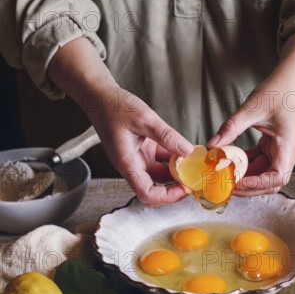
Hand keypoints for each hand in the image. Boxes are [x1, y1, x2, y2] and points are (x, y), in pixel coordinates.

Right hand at [47, 38, 193, 204]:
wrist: (101, 96)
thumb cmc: (114, 107)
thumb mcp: (144, 119)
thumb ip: (166, 136)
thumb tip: (187, 150)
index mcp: (127, 163)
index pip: (146, 193)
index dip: (166, 196)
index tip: (183, 189)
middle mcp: (132, 164)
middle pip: (155, 188)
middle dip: (174, 188)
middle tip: (193, 180)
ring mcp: (138, 158)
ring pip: (160, 174)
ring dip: (176, 173)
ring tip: (193, 166)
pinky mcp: (144, 150)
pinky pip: (161, 160)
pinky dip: (174, 158)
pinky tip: (186, 151)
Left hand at [209, 79, 294, 195]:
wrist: (294, 80)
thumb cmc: (280, 91)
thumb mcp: (252, 108)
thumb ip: (231, 127)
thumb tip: (213, 144)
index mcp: (289, 146)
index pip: (278, 177)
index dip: (259, 184)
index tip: (239, 183)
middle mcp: (289, 153)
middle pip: (270, 182)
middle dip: (249, 187)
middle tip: (227, 186)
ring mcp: (283, 151)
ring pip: (264, 174)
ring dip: (246, 177)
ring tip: (226, 177)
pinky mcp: (276, 147)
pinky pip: (261, 162)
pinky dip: (247, 165)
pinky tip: (231, 163)